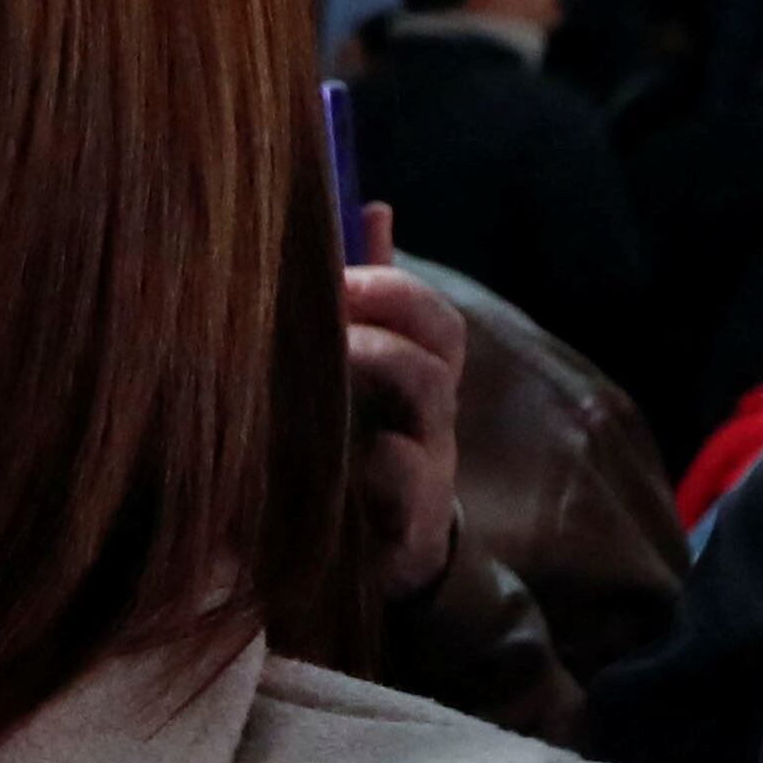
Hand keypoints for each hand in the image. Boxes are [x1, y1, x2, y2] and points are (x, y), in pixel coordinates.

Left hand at [343, 252, 462, 611]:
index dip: (391, 289)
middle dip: (386, 332)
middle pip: (435, 360)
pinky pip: (409, 494)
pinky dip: (381, 471)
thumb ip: (364, 298)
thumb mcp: (360, 368)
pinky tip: (339, 453)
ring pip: (428, 418)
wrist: (378, 557)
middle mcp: (432, 420)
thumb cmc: (359, 444)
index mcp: (421, 376)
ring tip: (327, 366)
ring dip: (380, 382)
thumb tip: (370, 205)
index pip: (431, 317)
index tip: (335, 275)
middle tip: (327, 316)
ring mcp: (427, 475)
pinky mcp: (408, 533)